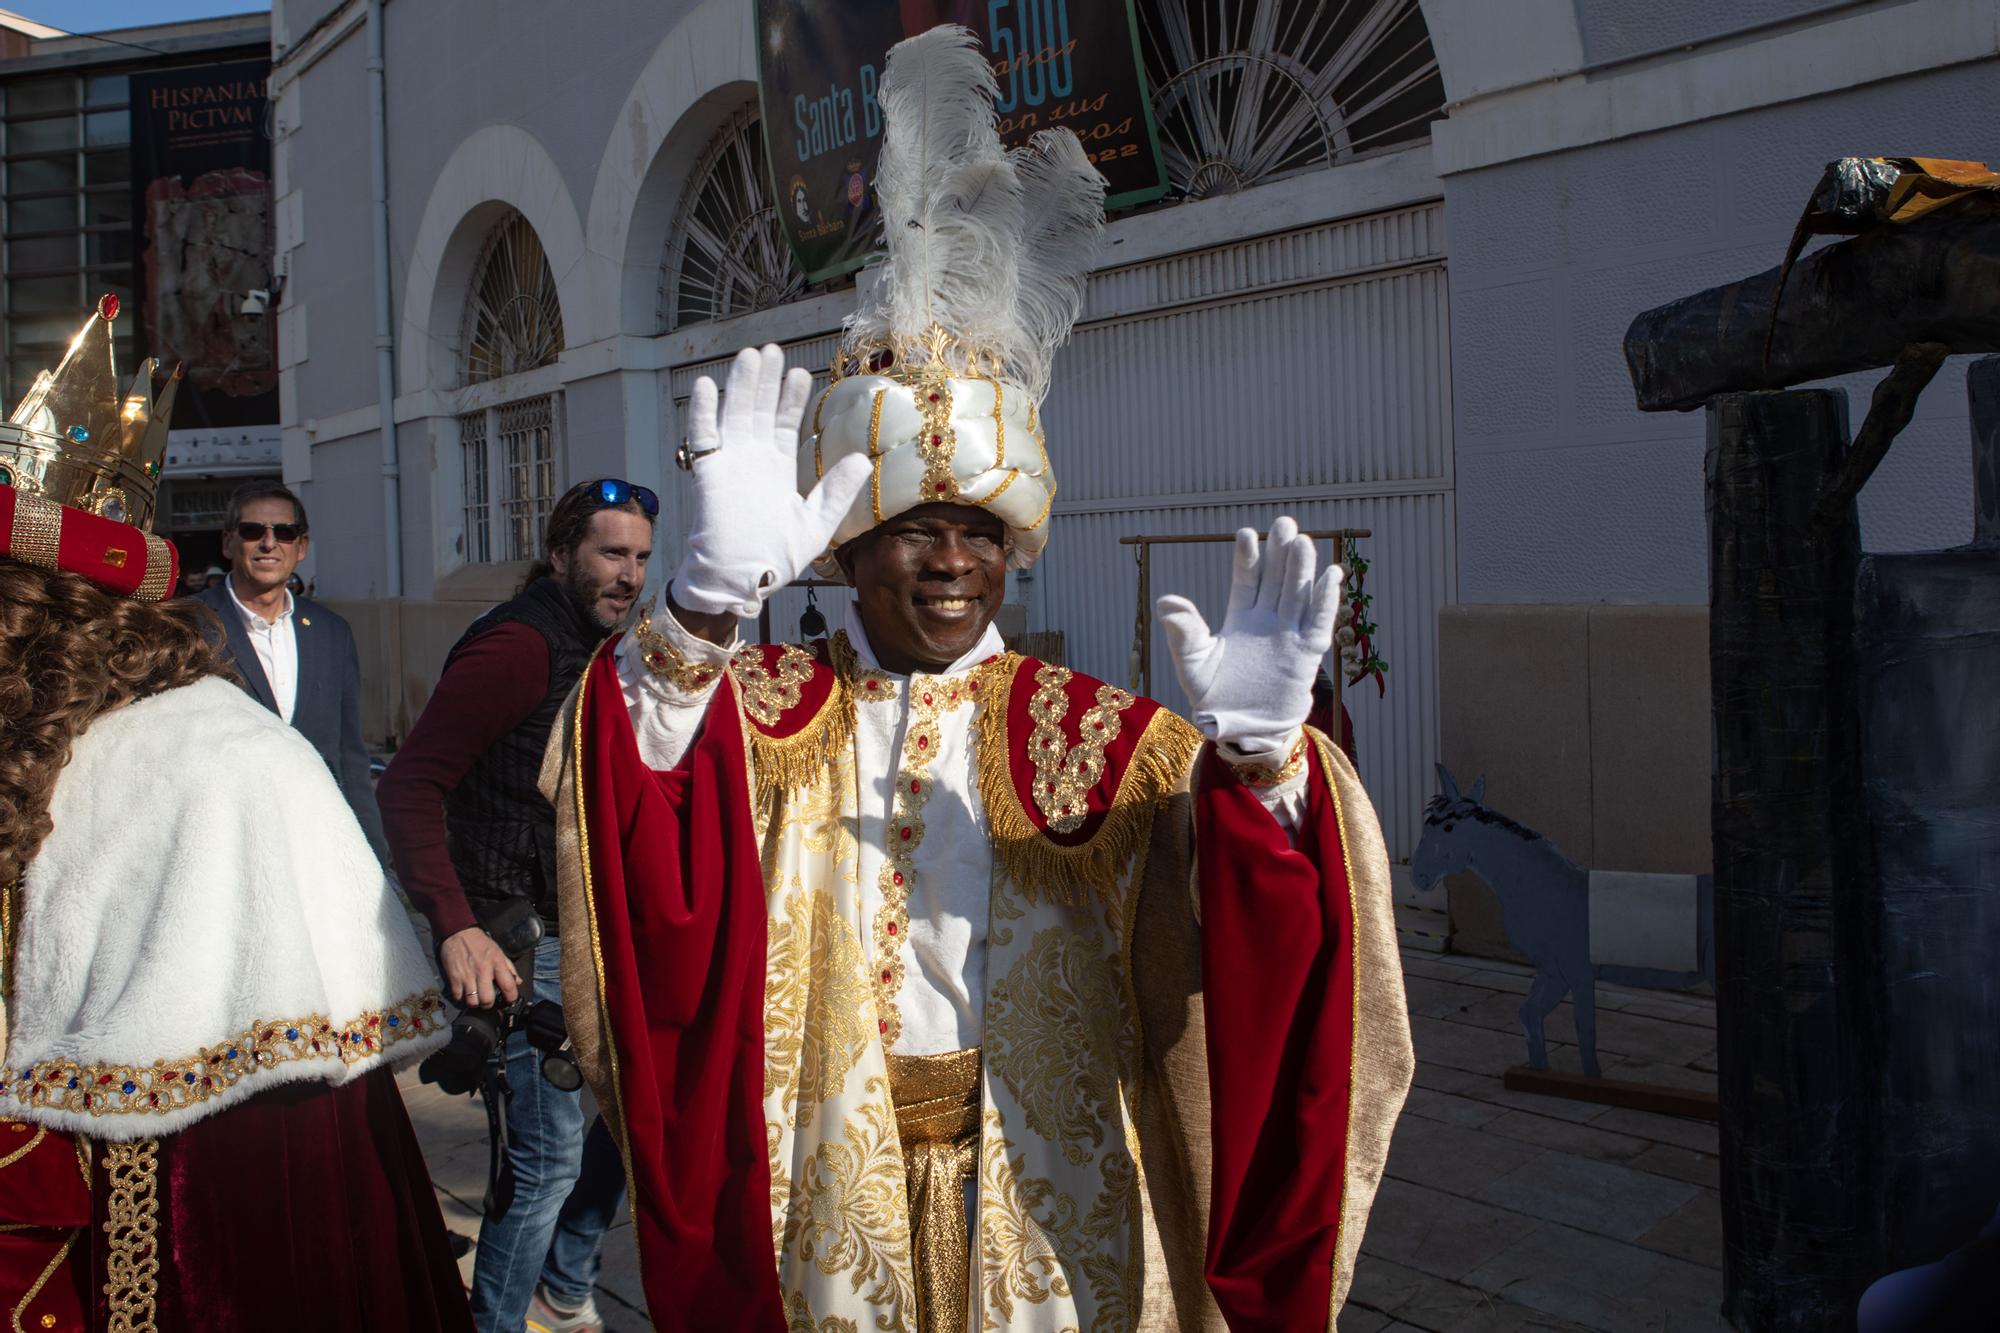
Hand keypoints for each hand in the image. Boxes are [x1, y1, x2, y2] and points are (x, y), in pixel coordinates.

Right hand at [438, 927, 521, 1008]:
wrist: (458, 933)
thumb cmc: (479, 942)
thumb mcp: (498, 951)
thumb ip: (509, 967)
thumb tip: (517, 982)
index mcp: (496, 963)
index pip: (508, 986)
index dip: (511, 998)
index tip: (509, 1000)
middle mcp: (482, 971)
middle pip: (487, 1000)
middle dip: (489, 1005)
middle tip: (488, 1001)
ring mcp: (467, 975)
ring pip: (472, 1002)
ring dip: (475, 1003)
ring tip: (476, 998)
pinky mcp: (454, 978)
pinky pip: (458, 997)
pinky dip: (461, 998)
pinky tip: (464, 992)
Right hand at [671, 345, 872, 617]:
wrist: (742, 580)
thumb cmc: (776, 558)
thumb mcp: (817, 524)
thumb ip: (837, 491)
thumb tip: (864, 458)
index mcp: (776, 469)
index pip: (784, 424)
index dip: (791, 399)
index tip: (802, 373)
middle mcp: (752, 460)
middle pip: (758, 410)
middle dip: (766, 381)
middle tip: (773, 350)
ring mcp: (729, 463)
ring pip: (733, 414)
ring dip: (740, 385)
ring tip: (751, 356)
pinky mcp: (708, 473)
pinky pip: (702, 437)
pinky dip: (702, 412)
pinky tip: (708, 385)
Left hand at [1155, 516, 1342, 751]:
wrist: (1239, 730)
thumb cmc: (1213, 696)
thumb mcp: (1193, 663)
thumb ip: (1183, 632)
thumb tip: (1166, 601)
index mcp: (1240, 619)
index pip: (1246, 580)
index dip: (1248, 557)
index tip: (1247, 533)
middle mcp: (1267, 621)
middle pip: (1277, 579)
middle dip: (1280, 552)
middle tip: (1283, 522)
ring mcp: (1288, 636)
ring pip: (1297, 595)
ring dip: (1302, 570)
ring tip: (1303, 541)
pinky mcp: (1305, 655)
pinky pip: (1318, 623)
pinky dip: (1325, 600)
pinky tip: (1331, 575)